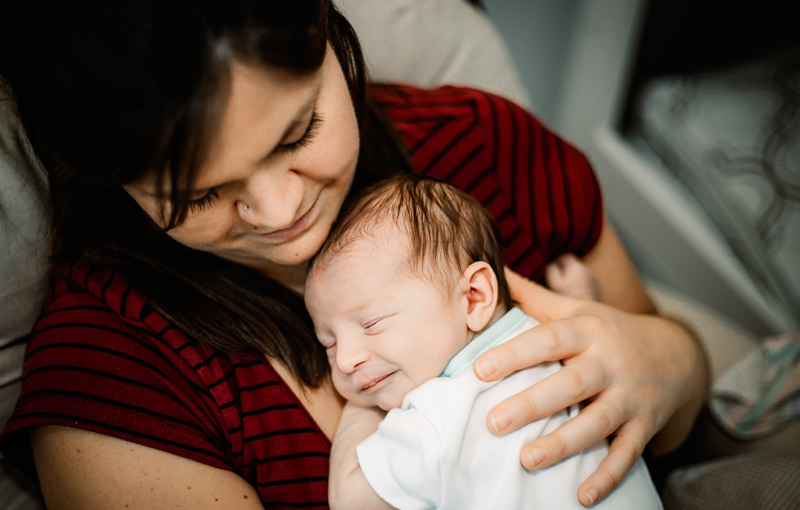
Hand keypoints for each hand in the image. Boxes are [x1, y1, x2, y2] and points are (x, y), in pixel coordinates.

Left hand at [475, 268, 707, 505]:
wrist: (678, 353)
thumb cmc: (611, 330)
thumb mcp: (577, 310)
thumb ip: (534, 297)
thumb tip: (490, 273)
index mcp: (588, 331)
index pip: (548, 339)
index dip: (515, 353)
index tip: (479, 368)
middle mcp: (610, 362)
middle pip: (570, 383)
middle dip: (532, 404)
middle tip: (494, 421)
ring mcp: (630, 395)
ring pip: (597, 421)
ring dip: (564, 442)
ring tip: (527, 459)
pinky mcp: (645, 424)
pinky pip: (627, 453)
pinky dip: (607, 475)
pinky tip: (582, 496)